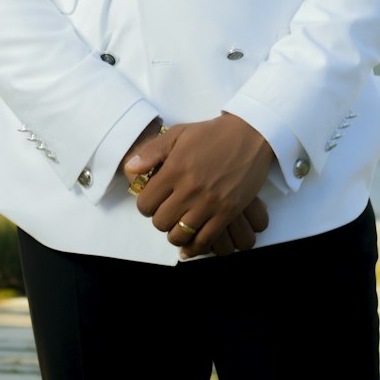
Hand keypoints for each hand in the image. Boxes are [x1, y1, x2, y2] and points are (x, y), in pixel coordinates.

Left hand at [124, 114, 272, 257]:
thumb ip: (152, 152)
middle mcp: (190, 189)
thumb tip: (130, 169)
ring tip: (179, 223)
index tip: (153, 200)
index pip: (146, 204)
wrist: (249, 133)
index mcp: (175, 169)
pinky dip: (195, 245)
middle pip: (161, 222)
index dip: (146, 205)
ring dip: (176, 233)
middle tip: (167, 210)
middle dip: (160, 218)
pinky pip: (205, 240)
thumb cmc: (211, 133)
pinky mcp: (227, 212)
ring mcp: (209, 203)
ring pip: (180, 235)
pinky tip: (191, 242)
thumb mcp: (179, 133)